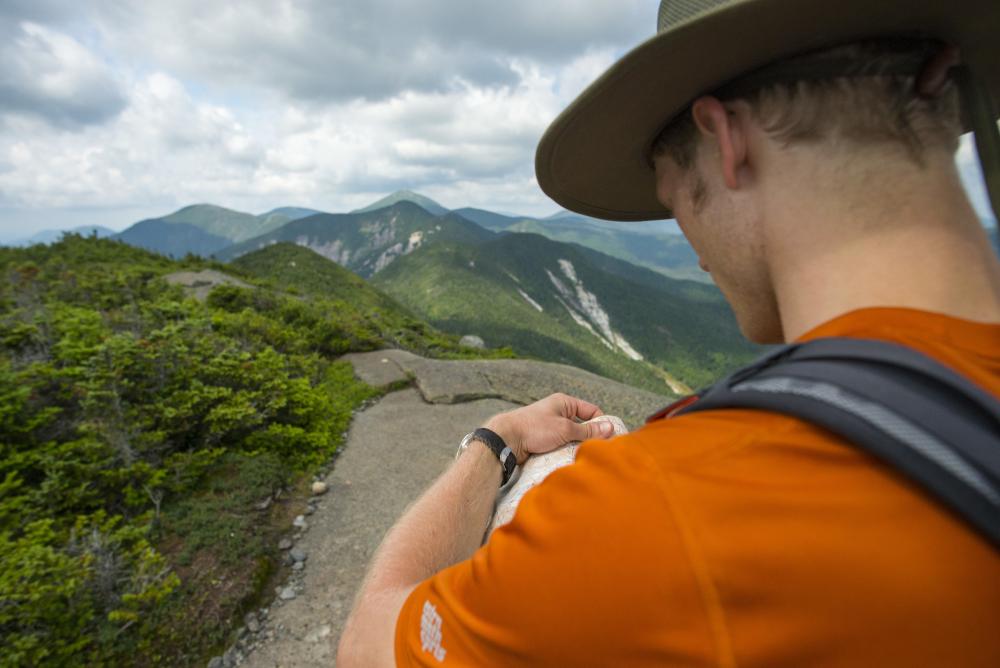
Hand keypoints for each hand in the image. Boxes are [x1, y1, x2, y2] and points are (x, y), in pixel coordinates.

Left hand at [483, 393, 614, 464]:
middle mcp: (558, 413)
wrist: (506, 439)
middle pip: (582, 426)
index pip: (592, 411)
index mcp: (564, 403)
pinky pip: (561, 446)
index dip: (602, 422)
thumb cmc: (534, 429)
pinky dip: (566, 452)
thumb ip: (588, 430)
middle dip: (590, 438)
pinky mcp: (544, 440)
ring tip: (585, 457)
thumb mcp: (565, 429)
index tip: (611, 438)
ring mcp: (551, 427)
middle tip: (599, 451)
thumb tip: (610, 428)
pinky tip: (571, 460)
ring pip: (572, 438)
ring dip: (577, 447)